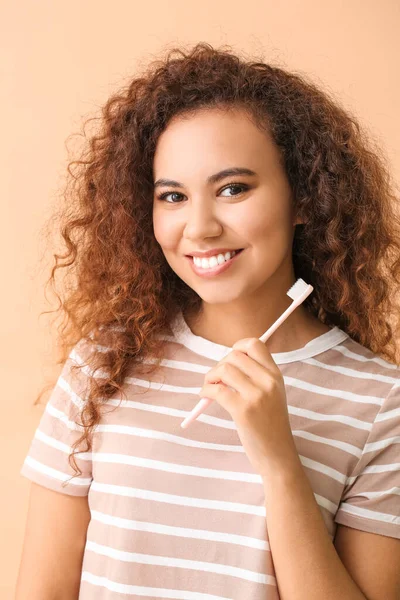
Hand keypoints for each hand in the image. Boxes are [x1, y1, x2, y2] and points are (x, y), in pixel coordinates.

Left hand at [199, 337, 299, 477]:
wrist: (277, 455)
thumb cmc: (270, 425)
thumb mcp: (272, 395)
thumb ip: (256, 376)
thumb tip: (226, 361)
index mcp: (276, 375)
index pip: (255, 344)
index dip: (237, 347)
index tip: (229, 360)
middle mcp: (268, 382)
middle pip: (234, 355)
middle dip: (219, 365)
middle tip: (216, 380)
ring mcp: (257, 395)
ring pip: (224, 370)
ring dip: (210, 377)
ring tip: (209, 388)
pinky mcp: (243, 411)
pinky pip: (216, 390)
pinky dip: (205, 391)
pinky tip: (205, 398)